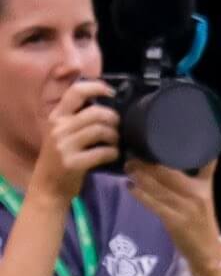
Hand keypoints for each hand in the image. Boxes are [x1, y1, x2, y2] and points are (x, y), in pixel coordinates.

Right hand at [30, 81, 118, 203]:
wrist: (48, 188)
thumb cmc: (60, 159)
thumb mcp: (62, 134)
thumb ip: (77, 119)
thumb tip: (108, 105)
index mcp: (56, 117)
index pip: (75, 91)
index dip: (97, 87)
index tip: (112, 92)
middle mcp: (58, 128)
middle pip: (96, 112)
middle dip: (114, 119)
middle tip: (117, 127)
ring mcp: (64, 146)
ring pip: (101, 130)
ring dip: (115, 137)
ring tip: (114, 142)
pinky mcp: (73, 163)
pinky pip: (104, 152)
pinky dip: (113, 153)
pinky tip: (112, 155)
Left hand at [124, 159, 220, 267]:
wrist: (206, 250)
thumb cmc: (203, 220)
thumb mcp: (207, 193)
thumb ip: (205, 172)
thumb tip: (206, 150)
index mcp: (203, 186)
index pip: (189, 164)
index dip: (170, 153)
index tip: (152, 142)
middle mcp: (195, 196)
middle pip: (169, 175)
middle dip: (148, 164)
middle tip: (131, 154)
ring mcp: (184, 209)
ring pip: (160, 189)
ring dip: (141, 177)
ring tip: (128, 166)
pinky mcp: (174, 221)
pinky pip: (155, 205)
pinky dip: (141, 195)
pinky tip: (129, 187)